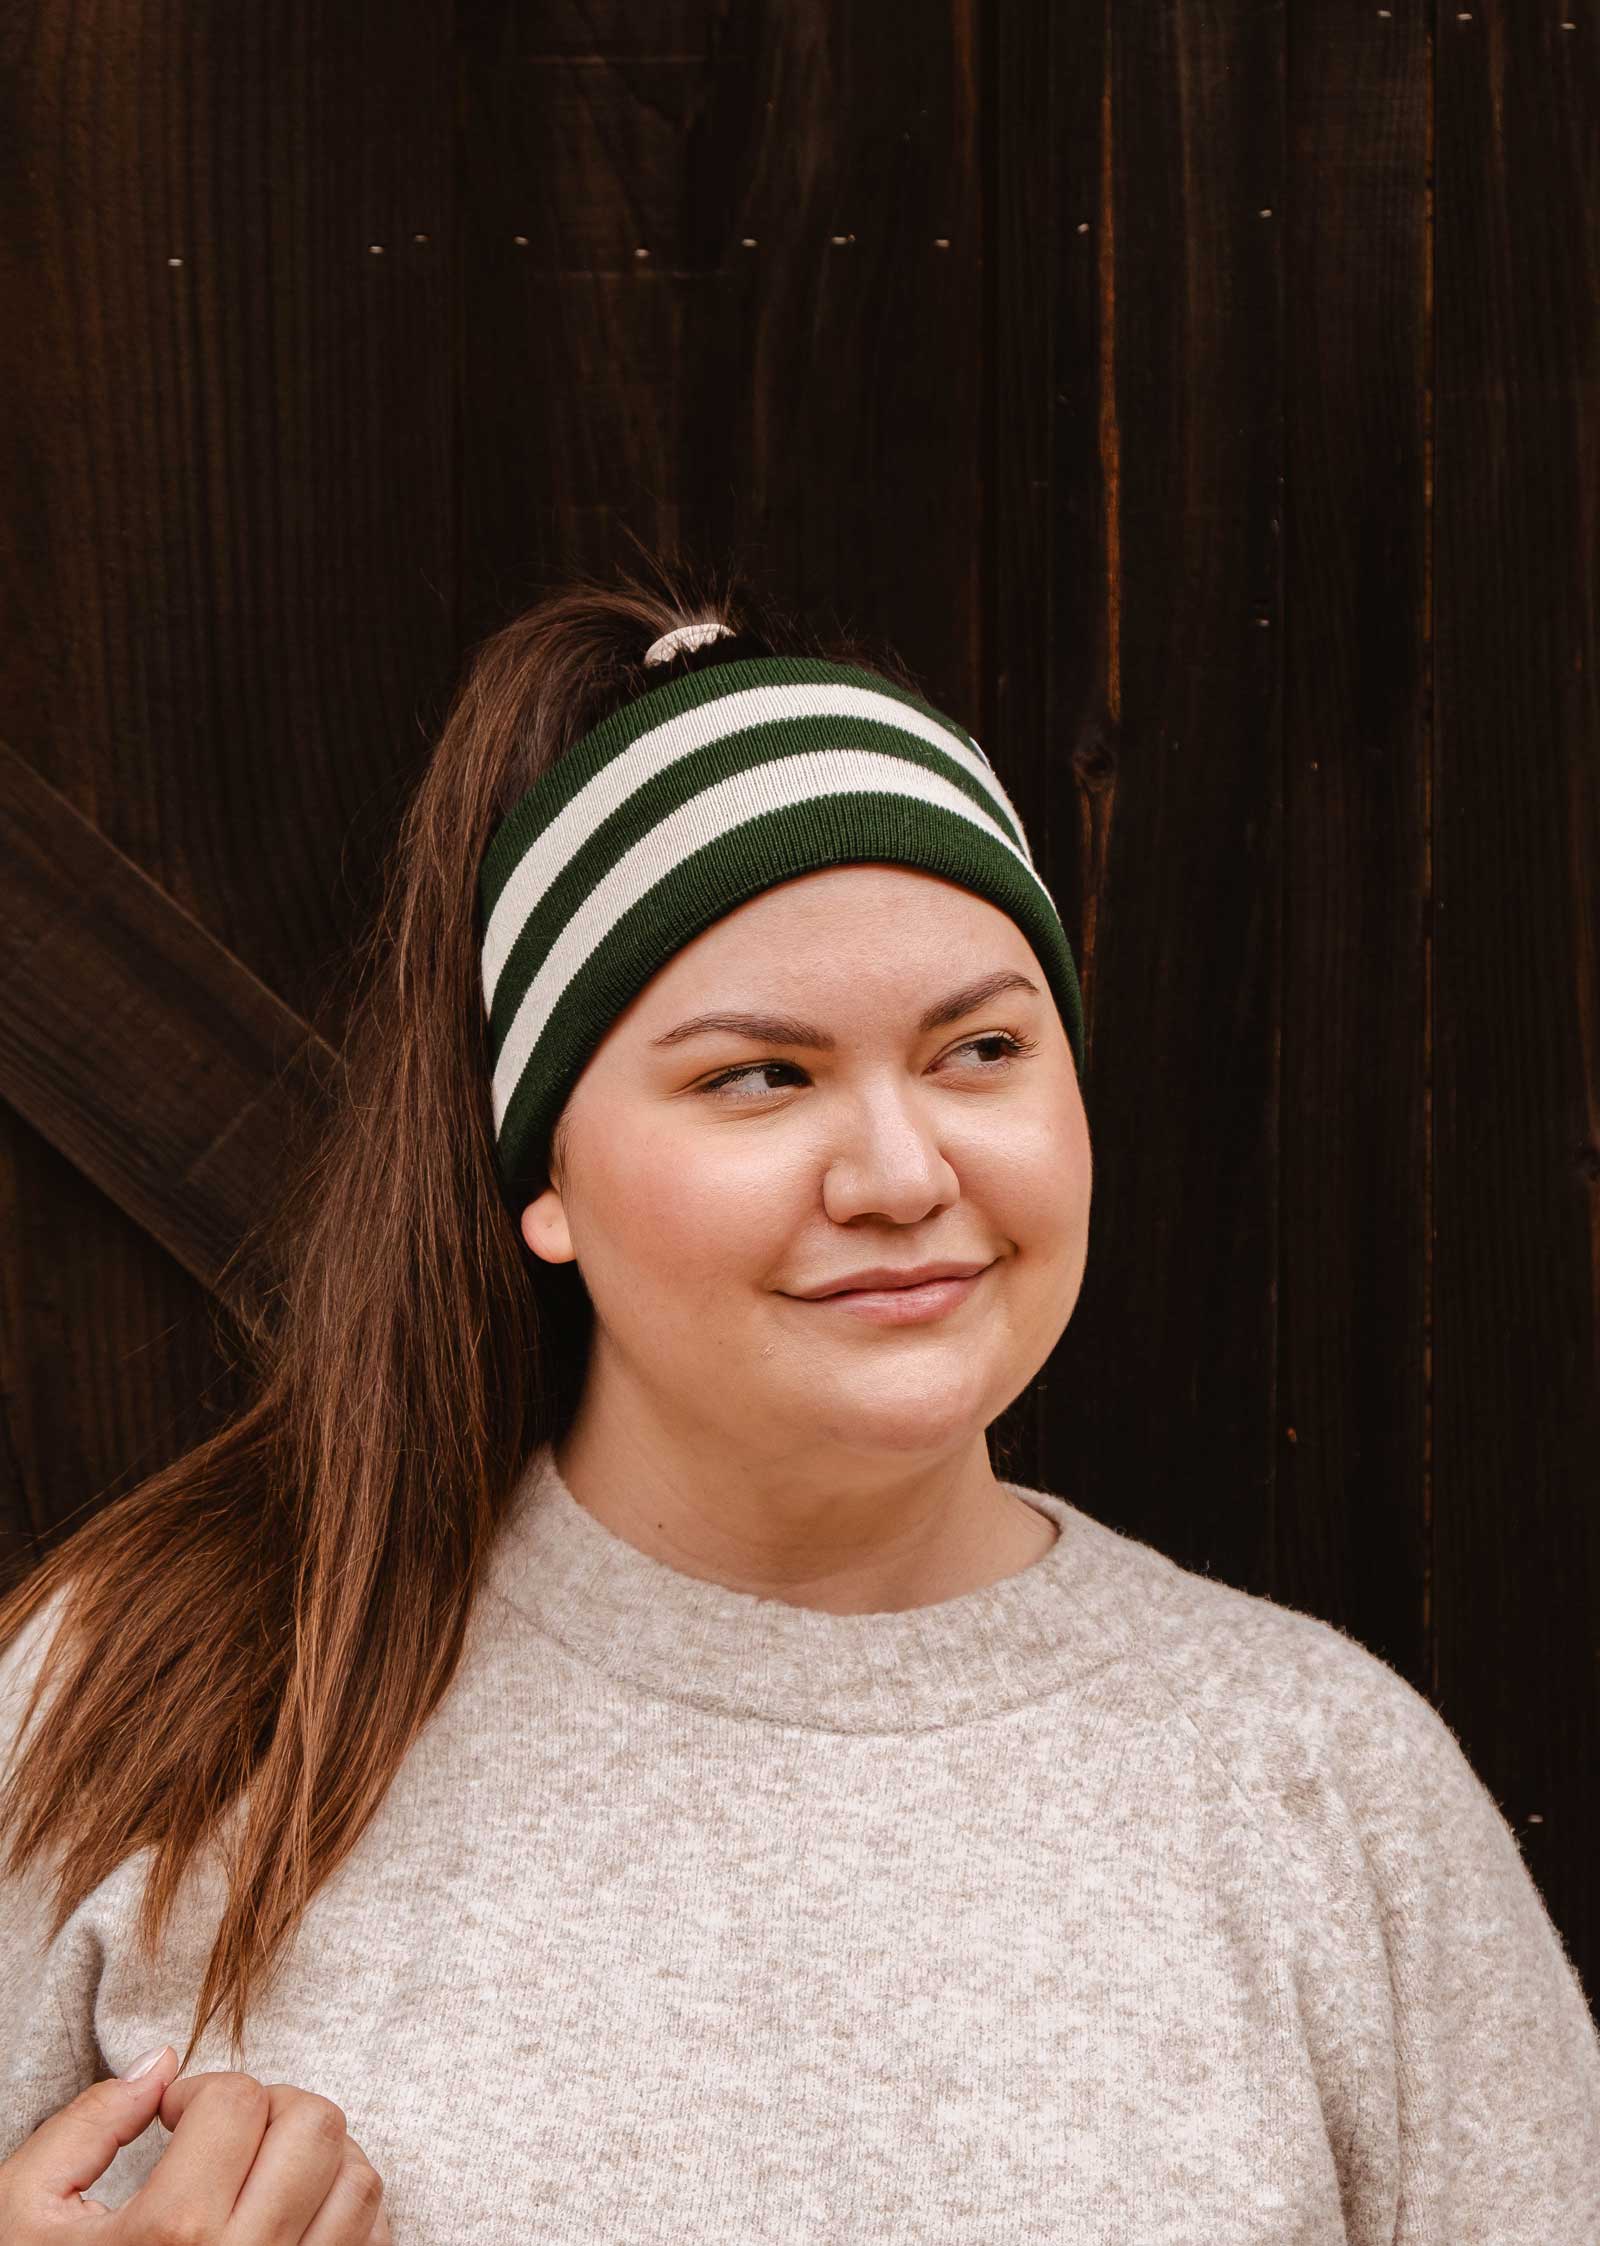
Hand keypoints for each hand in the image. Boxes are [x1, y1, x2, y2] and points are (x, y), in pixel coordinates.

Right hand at [0, 2044, 390, 2240]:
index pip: (236, 2101)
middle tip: (223, 2135)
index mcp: (171, 2234)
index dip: (200, 2091)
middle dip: (270, 2106)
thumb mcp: (27, 2212)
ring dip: (316, 2153)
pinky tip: (291, 2210)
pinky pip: (373, 2235)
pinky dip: (345, 2206)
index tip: (173, 2118)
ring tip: (260, 2169)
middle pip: (315, 2124)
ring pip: (357, 2175)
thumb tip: (162, 2065)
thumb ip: (90, 2124)